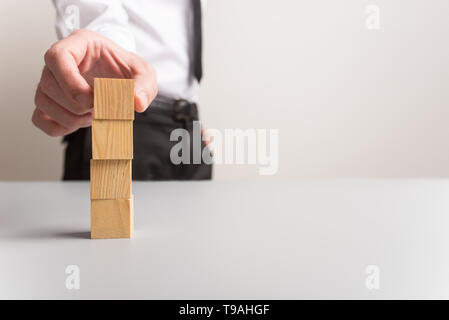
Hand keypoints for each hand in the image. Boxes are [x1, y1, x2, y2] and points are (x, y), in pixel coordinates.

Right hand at [32, 29, 156, 136]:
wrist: (120, 76)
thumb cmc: (126, 69)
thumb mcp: (143, 72)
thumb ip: (144, 85)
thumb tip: (138, 102)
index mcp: (79, 44)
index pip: (57, 57)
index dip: (71, 83)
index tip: (92, 99)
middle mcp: (59, 61)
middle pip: (49, 85)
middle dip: (77, 106)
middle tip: (99, 109)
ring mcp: (50, 81)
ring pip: (43, 102)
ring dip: (70, 117)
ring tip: (93, 116)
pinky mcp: (50, 101)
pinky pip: (39, 118)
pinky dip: (58, 127)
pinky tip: (78, 124)